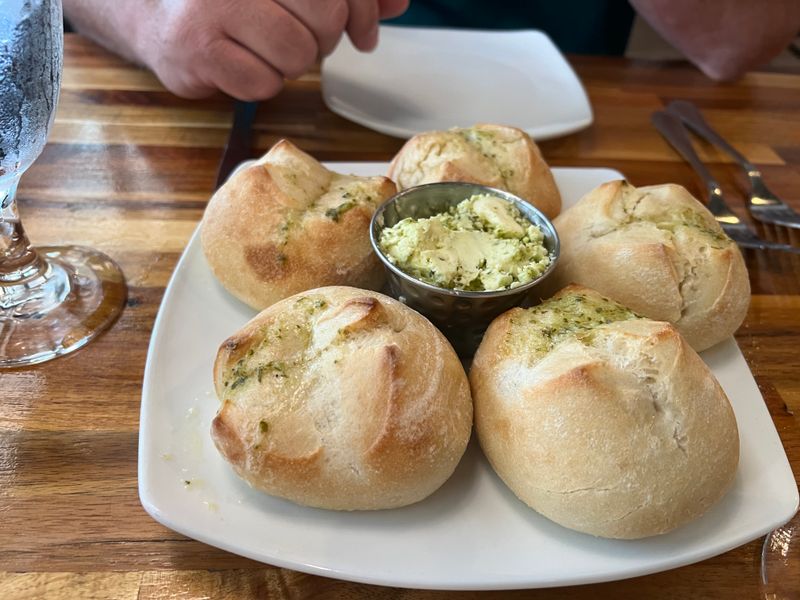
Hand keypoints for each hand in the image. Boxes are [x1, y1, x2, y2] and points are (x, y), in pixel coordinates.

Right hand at [128, 0, 407, 99]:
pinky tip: (241, 65)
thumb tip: (397, 3)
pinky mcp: (198, 47)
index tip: (363, 33)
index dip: (362, 12)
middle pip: (324, 17)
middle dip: (322, 40)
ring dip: (290, 65)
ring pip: (296, 55)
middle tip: (301, 39)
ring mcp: (215, 7)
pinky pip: (262, 83)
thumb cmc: (236, 3)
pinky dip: (260, 84)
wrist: (158, 14)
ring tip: (264, 50)